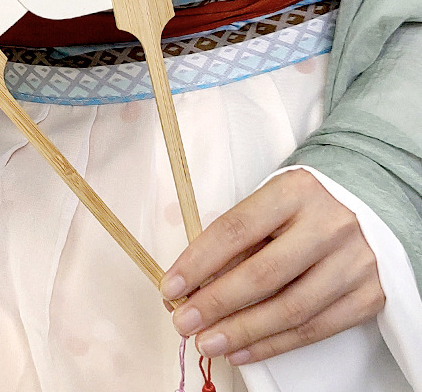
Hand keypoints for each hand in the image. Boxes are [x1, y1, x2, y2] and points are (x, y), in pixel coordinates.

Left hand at [160, 169, 384, 364]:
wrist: (372, 200)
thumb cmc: (306, 203)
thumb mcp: (271, 200)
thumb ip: (239, 235)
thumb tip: (195, 280)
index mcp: (293, 193)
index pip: (235, 230)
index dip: (198, 261)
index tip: (171, 286)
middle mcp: (326, 226)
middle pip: (263, 274)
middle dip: (216, 303)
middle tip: (184, 322)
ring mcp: (352, 263)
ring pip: (290, 309)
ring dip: (242, 332)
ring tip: (209, 343)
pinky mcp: (369, 295)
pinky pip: (316, 329)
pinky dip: (275, 344)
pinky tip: (243, 350)